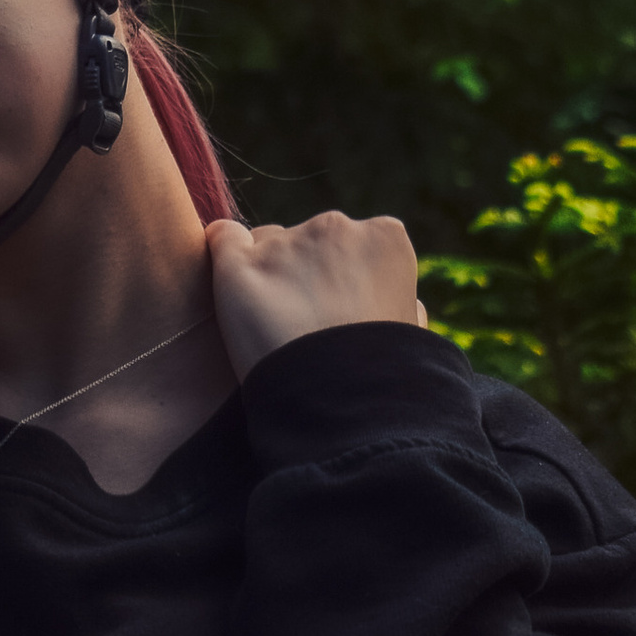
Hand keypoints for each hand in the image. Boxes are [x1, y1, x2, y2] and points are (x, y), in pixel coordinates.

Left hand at [205, 212, 427, 379]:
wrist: (341, 408)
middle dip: (298, 273)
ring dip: (264, 275)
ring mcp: (285, 243)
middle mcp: (337, 227)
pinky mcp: (238, 266)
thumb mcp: (413, 335)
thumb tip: (408, 304)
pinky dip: (222, 253)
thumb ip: (404, 304)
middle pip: (304, 238)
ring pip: (264, 245)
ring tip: (268, 328)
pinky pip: (222, 239)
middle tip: (298, 326)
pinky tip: (229, 285)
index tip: (333, 312)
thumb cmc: (384, 379)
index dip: (338, 277)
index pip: (351, 241)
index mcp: (386, 238)